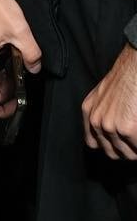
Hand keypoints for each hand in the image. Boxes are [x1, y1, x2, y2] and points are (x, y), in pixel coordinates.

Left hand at [81, 42, 136, 160]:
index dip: (110, 146)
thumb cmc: (127, 77)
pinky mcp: (126, 128)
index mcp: (89, 111)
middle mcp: (96, 121)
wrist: (136, 67)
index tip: (123, 146)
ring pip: (126, 153)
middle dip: (127, 152)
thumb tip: (118, 131)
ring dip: (136, 151)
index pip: (93, 142)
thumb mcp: (105, 94)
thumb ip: (106, 112)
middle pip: (111, 152)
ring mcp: (110, 126)